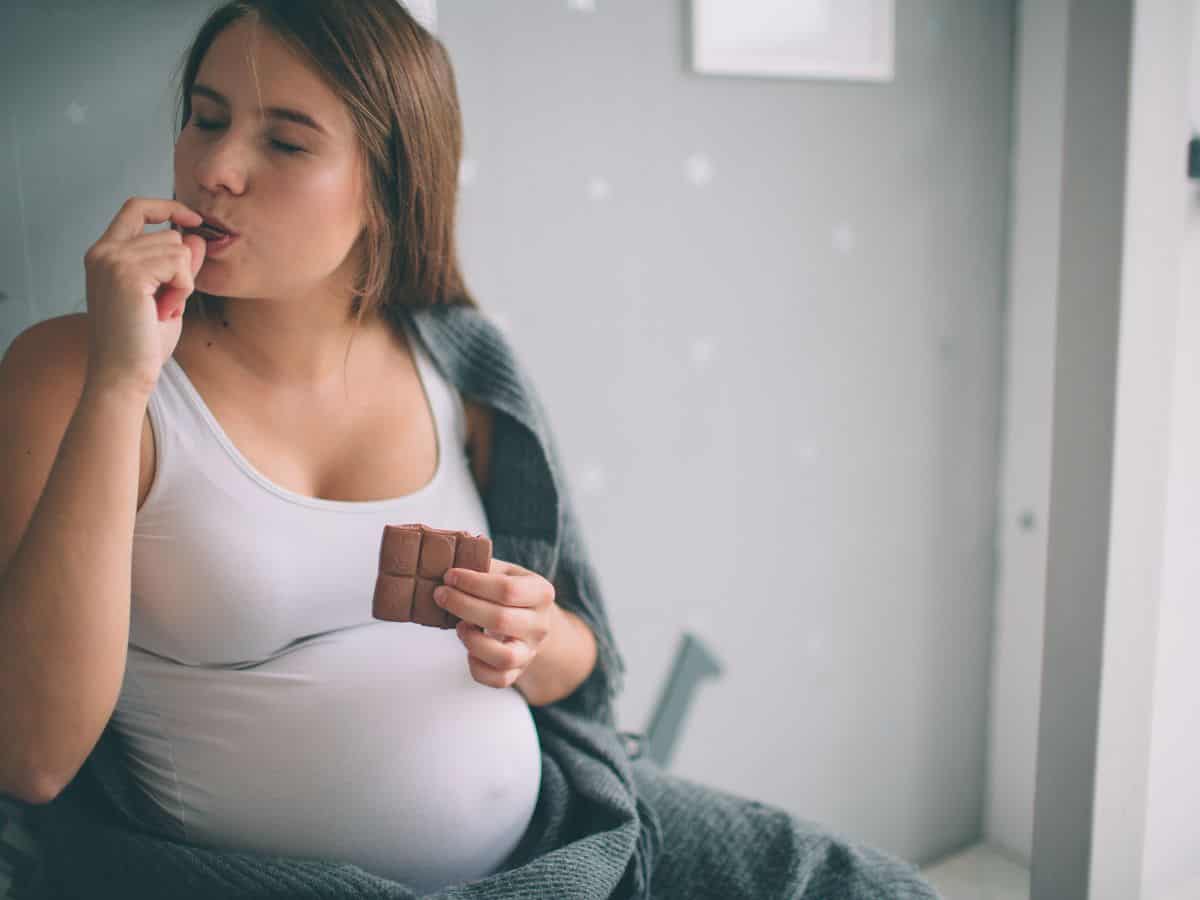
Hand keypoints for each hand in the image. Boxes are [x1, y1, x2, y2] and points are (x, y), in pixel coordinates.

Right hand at [83, 196, 207, 395]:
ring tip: (162, 310)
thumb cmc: (142, 341)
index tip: (193, 218)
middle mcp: (103, 251)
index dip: (168, 206)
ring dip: (182, 282)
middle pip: (169, 234)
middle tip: (166, 305)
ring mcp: (112, 259)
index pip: (136, 208)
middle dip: (181, 269)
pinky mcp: (126, 272)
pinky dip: (183, 288)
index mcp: (105, 254)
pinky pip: (178, 263)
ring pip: (177, 248)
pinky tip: (166, 311)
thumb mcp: (166, 294)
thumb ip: (178, 265)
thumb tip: (196, 235)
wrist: (124, 374)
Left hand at [434, 558, 556, 689]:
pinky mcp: (517, 672)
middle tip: (440, 594)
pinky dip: (476, 667)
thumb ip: (483, 566)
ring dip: (472, 640)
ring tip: (458, 625)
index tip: (450, 576)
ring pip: (503, 656)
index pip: (508, 590)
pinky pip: (497, 680)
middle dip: (463, 605)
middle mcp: (540, 625)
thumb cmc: (510, 592)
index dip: (473, 583)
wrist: (531, 619)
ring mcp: (530, 651)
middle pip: (501, 620)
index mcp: (542, 593)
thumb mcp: (505, 572)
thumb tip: (448, 560)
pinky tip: (467, 647)